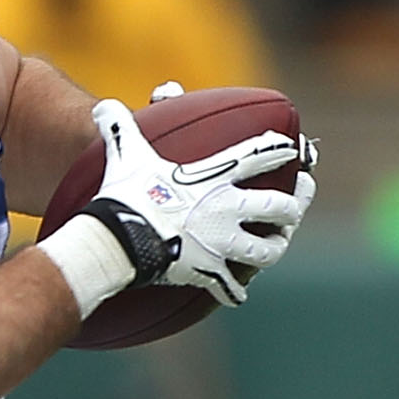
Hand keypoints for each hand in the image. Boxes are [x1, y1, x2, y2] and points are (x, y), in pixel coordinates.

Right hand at [81, 100, 314, 306]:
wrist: (118, 238)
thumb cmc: (124, 193)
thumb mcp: (125, 153)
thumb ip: (119, 126)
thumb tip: (101, 106)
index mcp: (215, 178)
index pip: (259, 158)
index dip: (281, 152)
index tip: (294, 151)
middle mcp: (227, 210)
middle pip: (280, 208)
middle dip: (294, 206)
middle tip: (297, 203)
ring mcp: (221, 244)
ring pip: (266, 251)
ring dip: (273, 248)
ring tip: (276, 244)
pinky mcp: (207, 272)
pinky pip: (229, 287)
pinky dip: (234, 291)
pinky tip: (238, 292)